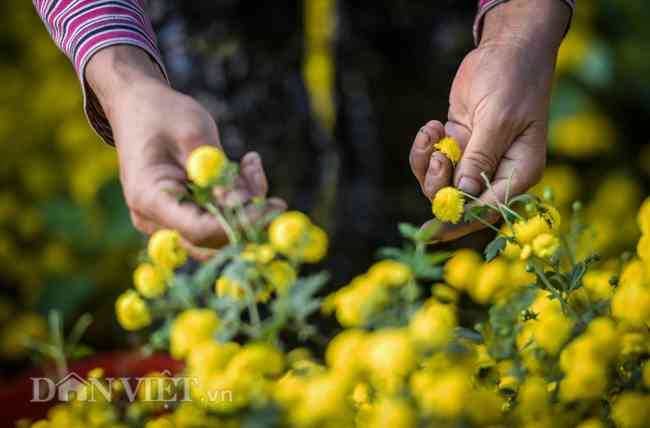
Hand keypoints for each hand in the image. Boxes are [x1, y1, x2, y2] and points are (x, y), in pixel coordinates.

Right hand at [86, 46, 284, 254]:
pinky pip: (213, 218)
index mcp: (149, 197)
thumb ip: (218, 171)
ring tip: (251, 165)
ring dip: (244, 207)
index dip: (237, 225)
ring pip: (216, 231)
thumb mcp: (194, 132)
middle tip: (276, 200)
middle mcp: (153, 217)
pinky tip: (244, 169)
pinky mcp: (180, 213)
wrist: (136, 105)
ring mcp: (165, 219)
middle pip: (209, 240)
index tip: (269, 209)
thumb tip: (244, 205)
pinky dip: (234, 200)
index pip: (198, 230)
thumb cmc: (162, 113)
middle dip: (246, 221)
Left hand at [410, 0, 569, 240]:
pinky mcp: (459, 145)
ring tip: (433, 133)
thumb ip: (480, 157)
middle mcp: (498, 171)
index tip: (429, 232)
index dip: (457, 223)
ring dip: (429, 165)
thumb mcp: (497, 118)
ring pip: (442, 184)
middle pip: (460, 202)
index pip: (487, 210)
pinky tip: (432, 126)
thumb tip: (461, 194)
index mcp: (519, 171)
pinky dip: (426, 149)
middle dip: (439, 188)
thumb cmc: (512, 80)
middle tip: (435, 159)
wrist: (507, 49)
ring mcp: (476, 159)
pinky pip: (435, 162)